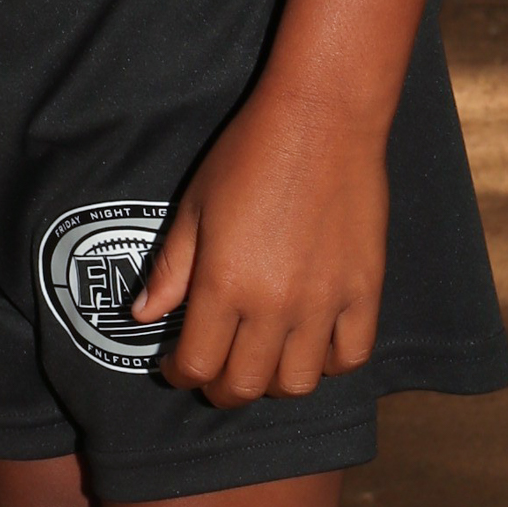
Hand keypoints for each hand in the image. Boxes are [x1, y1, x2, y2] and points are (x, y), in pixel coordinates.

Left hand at [129, 82, 386, 408]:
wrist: (322, 118)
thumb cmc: (248, 152)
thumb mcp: (196, 204)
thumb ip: (171, 267)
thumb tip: (143, 316)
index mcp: (225, 282)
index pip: (198, 363)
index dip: (180, 373)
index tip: (174, 365)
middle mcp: (275, 305)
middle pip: (245, 385)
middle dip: (220, 388)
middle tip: (213, 371)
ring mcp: (325, 304)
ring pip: (297, 384)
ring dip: (271, 383)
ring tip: (260, 360)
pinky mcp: (365, 293)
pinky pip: (349, 357)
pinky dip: (327, 363)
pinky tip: (310, 344)